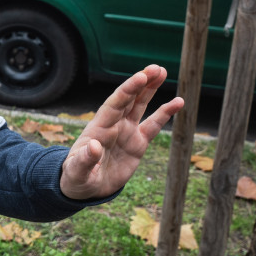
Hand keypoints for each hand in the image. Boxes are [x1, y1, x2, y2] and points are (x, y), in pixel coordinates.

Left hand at [59, 65, 183, 200]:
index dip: (127, 90)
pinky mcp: (138, 143)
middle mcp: (114, 125)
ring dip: (150, 89)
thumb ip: (85, 159)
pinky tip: (178, 101)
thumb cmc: (76, 177)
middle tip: (156, 68)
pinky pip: (154, 125)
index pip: (115, 104)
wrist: (85, 187)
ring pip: (140, 105)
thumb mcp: (78, 171)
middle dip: (141, 83)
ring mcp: (126, 132)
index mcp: (99, 128)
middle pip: (129, 99)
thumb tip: (94, 146)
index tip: (141, 76)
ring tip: (162, 72)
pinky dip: (165, 113)